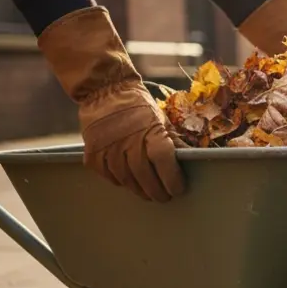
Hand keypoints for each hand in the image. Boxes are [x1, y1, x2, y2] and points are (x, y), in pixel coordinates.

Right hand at [77, 83, 185, 201]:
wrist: (105, 90)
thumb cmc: (138, 106)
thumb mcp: (162, 119)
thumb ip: (175, 140)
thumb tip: (193, 158)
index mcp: (150, 132)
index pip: (164, 161)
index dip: (172, 179)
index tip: (178, 189)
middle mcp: (128, 141)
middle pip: (145, 176)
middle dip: (157, 191)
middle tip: (164, 197)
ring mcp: (108, 147)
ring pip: (126, 180)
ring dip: (139, 190)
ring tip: (147, 193)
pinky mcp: (93, 152)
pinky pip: (108, 175)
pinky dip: (119, 181)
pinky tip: (127, 180)